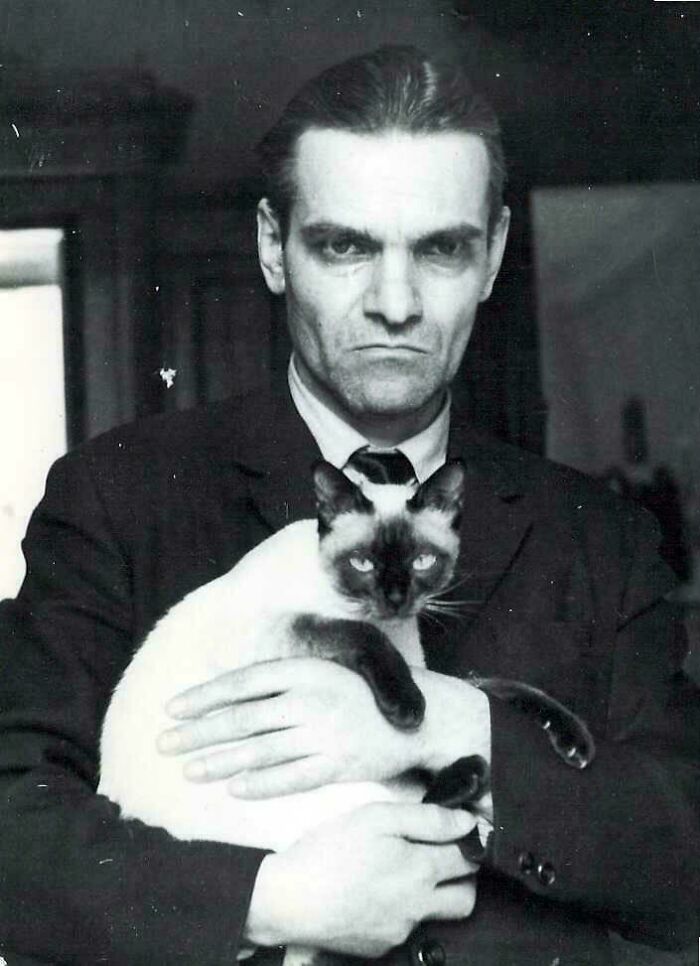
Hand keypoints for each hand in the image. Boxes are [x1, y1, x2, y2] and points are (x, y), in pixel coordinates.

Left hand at [158, 657, 490, 799]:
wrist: (418, 718)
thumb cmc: (360, 693)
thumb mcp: (322, 672)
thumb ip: (278, 679)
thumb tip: (223, 685)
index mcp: (305, 670)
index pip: (243, 682)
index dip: (205, 696)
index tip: (173, 708)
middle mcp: (311, 700)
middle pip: (243, 719)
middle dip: (199, 733)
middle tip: (164, 744)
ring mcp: (325, 734)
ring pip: (261, 752)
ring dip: (220, 762)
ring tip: (189, 769)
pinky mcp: (339, 766)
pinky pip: (292, 779)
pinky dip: (261, 785)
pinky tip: (234, 788)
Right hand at [245, 802, 478, 956]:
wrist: (288, 899)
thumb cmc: (329, 852)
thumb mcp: (376, 817)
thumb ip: (426, 818)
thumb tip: (466, 821)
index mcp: (421, 870)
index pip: (467, 857)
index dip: (470, 840)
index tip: (464, 830)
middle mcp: (418, 906)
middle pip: (466, 897)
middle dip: (464, 876)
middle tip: (445, 856)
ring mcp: (400, 930)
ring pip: (437, 915)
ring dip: (435, 895)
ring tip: (410, 874)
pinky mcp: (380, 946)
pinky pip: (405, 928)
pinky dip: (401, 910)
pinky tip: (377, 892)